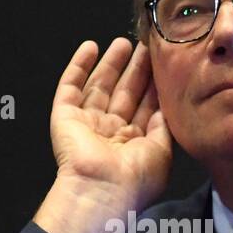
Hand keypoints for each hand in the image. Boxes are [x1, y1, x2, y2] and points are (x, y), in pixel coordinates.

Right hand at [33, 38, 172, 232]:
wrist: (101, 190)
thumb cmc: (135, 178)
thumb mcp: (162, 150)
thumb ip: (164, 124)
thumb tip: (167, 103)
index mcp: (133, 144)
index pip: (144, 107)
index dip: (154, 85)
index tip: (165, 63)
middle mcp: (110, 133)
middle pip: (124, 93)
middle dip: (135, 70)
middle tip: (146, 46)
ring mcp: (87, 123)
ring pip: (100, 86)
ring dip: (110, 64)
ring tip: (123, 42)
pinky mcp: (65, 116)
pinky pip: (70, 86)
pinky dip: (78, 65)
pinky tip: (90, 47)